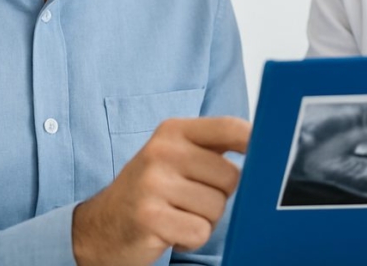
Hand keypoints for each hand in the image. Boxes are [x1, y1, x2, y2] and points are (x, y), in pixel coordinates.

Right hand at [72, 116, 250, 265]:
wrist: (101, 226)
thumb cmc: (151, 189)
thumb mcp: (176, 156)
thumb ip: (214, 147)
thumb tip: (265, 144)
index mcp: (173, 130)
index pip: (231, 128)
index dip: (256, 144)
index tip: (264, 158)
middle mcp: (162, 151)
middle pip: (231, 177)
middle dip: (219, 196)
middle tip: (191, 199)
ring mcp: (153, 184)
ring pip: (218, 208)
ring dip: (204, 219)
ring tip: (178, 214)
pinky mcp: (149, 217)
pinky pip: (200, 232)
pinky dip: (190, 237)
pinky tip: (170, 230)